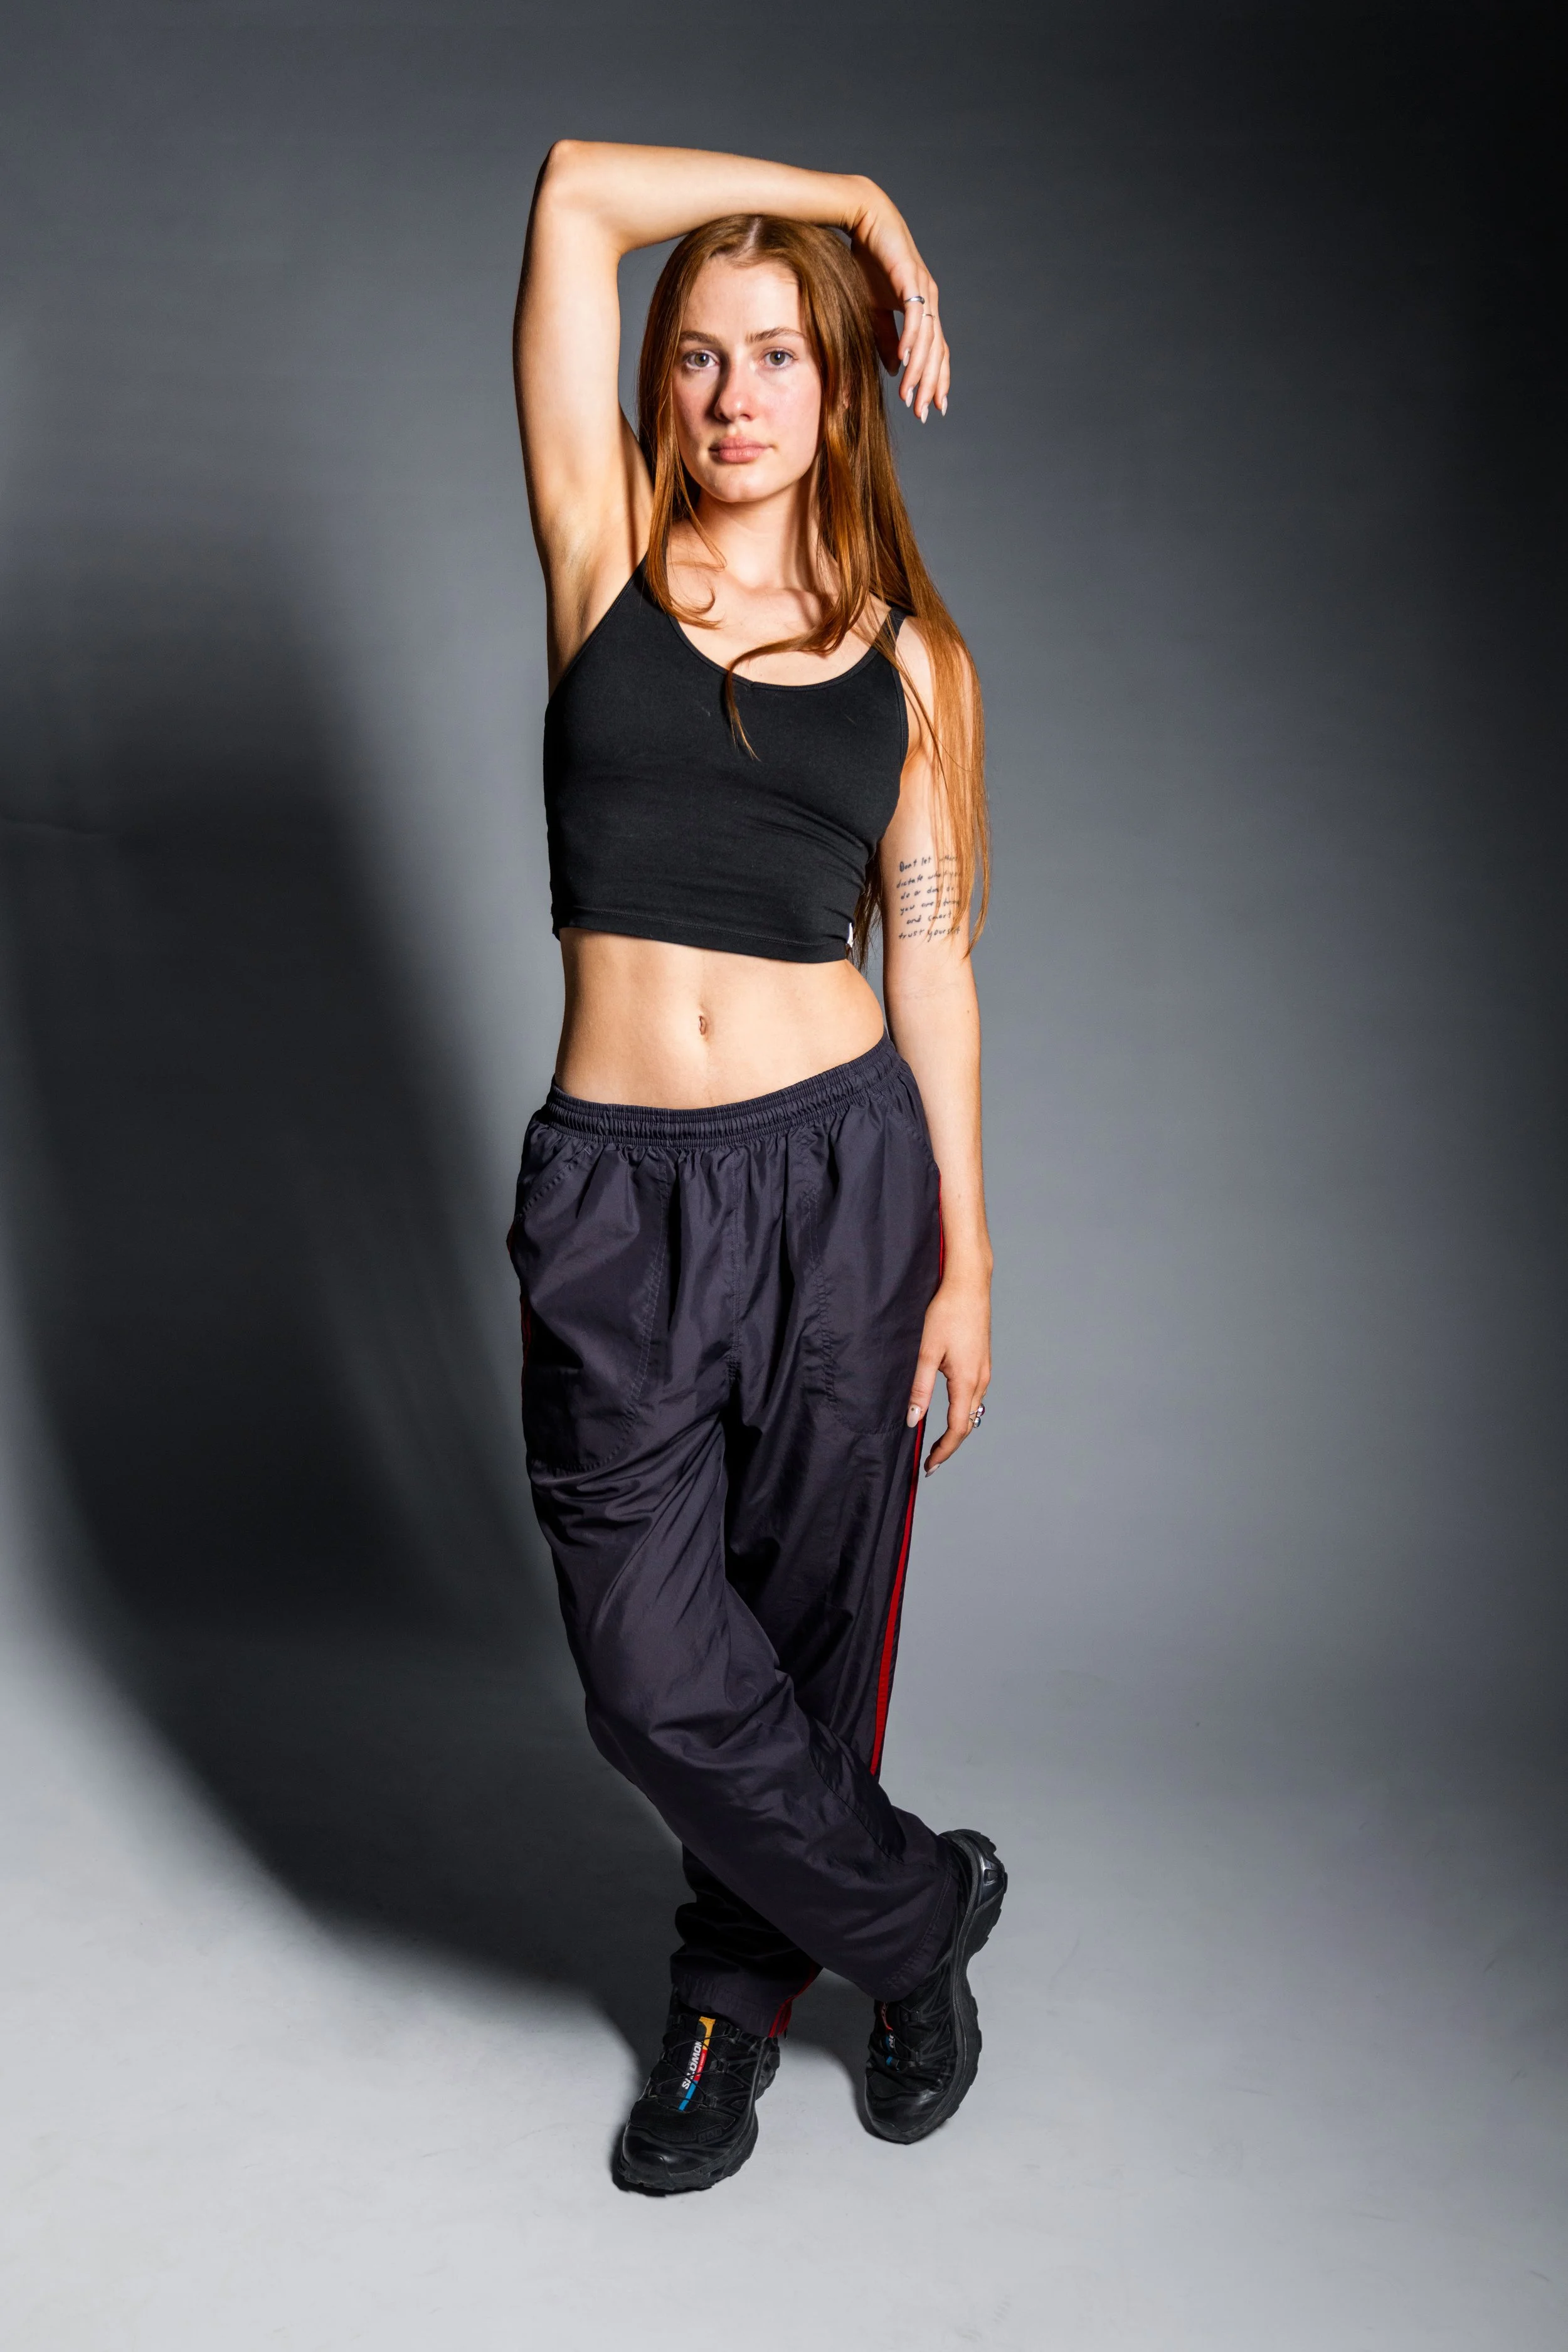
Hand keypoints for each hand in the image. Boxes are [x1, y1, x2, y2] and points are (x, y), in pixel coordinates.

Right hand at [847, 184, 949, 422]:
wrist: (864, 218)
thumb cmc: (868, 261)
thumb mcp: (873, 309)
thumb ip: (886, 338)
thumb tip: (898, 368)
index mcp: (923, 309)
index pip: (935, 352)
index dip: (935, 380)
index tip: (933, 407)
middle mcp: (929, 301)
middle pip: (936, 352)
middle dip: (931, 385)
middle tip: (924, 414)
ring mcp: (923, 289)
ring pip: (927, 339)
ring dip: (920, 370)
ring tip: (912, 396)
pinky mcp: (910, 277)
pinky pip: (913, 315)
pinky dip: (911, 339)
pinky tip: (906, 361)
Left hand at [906, 1272, 990, 1472]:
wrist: (969, 1283)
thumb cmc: (946, 1312)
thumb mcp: (926, 1352)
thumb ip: (920, 1388)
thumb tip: (913, 1420)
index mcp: (967, 1381)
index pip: (958, 1429)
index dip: (943, 1451)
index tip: (929, 1466)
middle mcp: (981, 1379)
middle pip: (968, 1424)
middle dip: (950, 1444)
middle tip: (930, 1459)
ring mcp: (984, 1369)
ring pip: (972, 1409)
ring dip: (957, 1427)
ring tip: (937, 1440)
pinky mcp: (982, 1360)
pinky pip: (974, 1394)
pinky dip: (962, 1409)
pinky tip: (949, 1408)